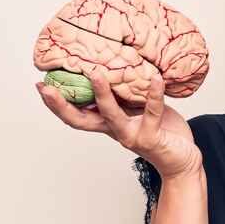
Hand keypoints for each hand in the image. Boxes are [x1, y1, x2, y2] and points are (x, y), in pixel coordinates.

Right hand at [36, 71, 200, 178]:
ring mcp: (132, 136)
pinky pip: (152, 112)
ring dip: (103, 94)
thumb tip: (118, 64)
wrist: (183, 159)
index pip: (76, 115)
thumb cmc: (162, 131)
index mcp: (109, 124)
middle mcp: (116, 131)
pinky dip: (154, 94)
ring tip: (97, 74)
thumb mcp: (140, 108)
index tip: (41, 86)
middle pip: (81, 120)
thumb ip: (128, 93)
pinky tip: (157, 78)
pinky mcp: (151, 138)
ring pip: (111, 115)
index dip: (57, 103)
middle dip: (62, 104)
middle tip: (47, 87)